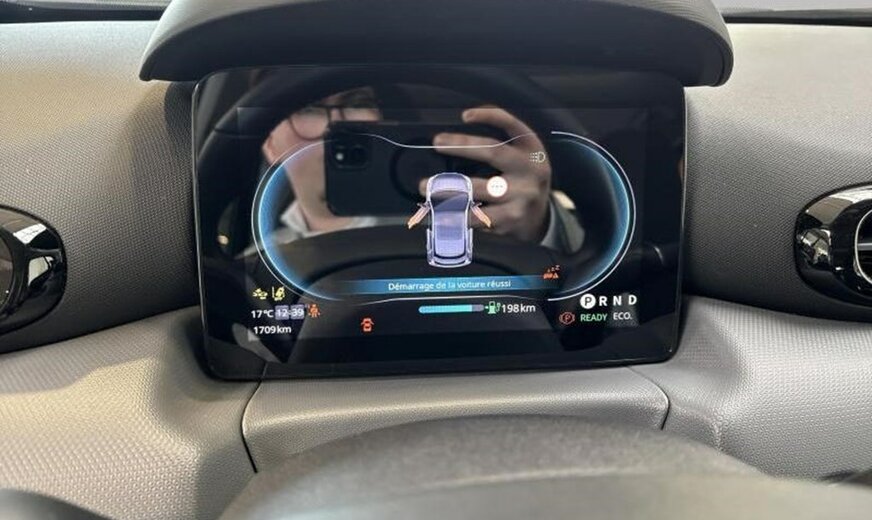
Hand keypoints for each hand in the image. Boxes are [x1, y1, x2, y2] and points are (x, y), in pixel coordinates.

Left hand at [425, 107, 551, 242]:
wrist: (541, 218)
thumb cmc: (521, 179)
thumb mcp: (522, 156)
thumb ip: (501, 142)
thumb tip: (458, 132)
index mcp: (531, 149)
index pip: (512, 125)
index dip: (489, 116)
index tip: (465, 115)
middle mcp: (530, 170)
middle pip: (493, 152)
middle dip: (462, 146)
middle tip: (437, 142)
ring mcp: (521, 196)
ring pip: (478, 188)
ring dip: (447, 187)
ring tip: (424, 186)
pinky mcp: (510, 219)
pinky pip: (477, 215)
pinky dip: (454, 214)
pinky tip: (439, 212)